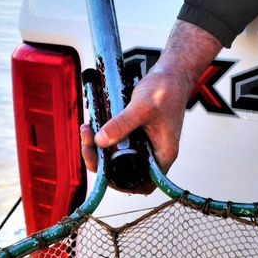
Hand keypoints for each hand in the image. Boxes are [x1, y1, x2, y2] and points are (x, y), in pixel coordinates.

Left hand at [80, 21, 222, 180]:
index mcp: (162, 155)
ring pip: (118, 157)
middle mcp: (154, 154)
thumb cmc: (166, 89)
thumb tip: (100, 141)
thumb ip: (122, 124)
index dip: (120, 184)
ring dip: (99, 149)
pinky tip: (93, 125)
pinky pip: (118, 142)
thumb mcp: (142, 107)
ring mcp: (145, 144)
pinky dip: (104, 137)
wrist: (171, 73)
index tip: (101, 172)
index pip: (141, 184)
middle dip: (102, 162)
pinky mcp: (137, 134)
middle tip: (87, 144)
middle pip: (124, 171)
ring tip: (87, 131)